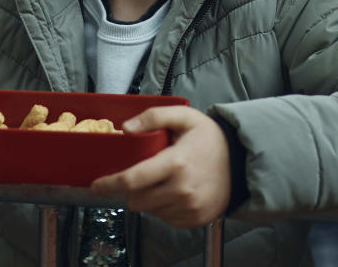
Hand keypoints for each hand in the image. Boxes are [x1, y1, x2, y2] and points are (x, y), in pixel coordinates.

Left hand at [91, 106, 230, 228]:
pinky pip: (165, 219)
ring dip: (149, 198)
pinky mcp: (195, 219)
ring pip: (150, 210)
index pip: (134, 179)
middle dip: (132, 189)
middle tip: (145, 173)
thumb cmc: (210, 138)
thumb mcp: (184, 116)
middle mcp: (182, 189)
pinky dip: (163, 207)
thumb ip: (154, 117)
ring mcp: (190, 207)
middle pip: (137, 200)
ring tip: (165, 180)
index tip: (96, 185)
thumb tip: (126, 127)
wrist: (241, 162)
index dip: (110, 183)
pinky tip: (175, 191)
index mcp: (176, 162)